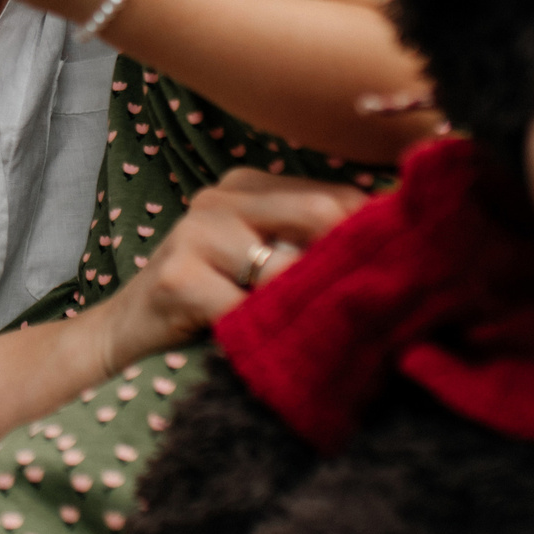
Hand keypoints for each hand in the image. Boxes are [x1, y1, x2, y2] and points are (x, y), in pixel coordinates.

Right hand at [96, 171, 370, 367]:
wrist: (125, 330)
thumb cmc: (208, 300)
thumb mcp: (260, 263)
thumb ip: (308, 247)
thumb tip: (395, 253)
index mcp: (249, 184)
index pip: (335, 195)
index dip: (375, 234)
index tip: (408, 269)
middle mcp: (222, 196)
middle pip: (321, 214)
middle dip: (353, 263)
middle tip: (383, 306)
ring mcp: (196, 231)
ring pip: (287, 268)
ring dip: (305, 309)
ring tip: (316, 335)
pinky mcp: (178, 276)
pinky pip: (248, 309)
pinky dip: (266, 335)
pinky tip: (269, 349)